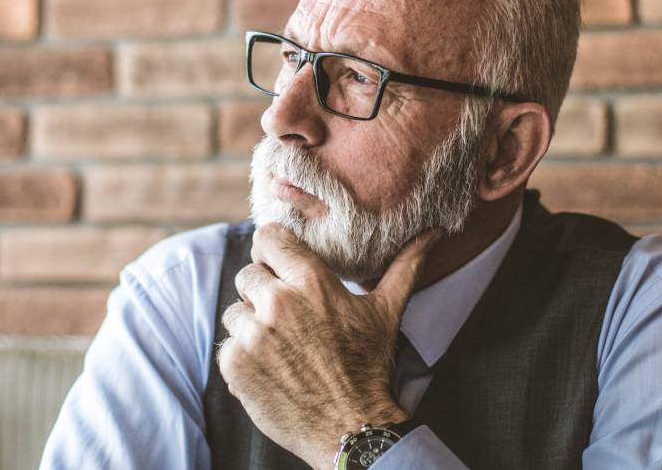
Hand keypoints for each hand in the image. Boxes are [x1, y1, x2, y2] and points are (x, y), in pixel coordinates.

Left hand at [218, 223, 437, 469]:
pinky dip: (243, 355)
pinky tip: (271, 368)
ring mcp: (253, 335)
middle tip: (287, 317)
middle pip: (249, 273)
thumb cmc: (369, 367)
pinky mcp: (235, 364)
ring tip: (281, 345)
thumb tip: (434, 233)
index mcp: (312, 283)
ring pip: (235, 310)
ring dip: (251, 324)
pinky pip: (227, 345)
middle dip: (264, 290)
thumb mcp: (387, 312)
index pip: (269, 238)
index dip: (272, 249)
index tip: (279, 263)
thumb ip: (405, 266)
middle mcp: (278, 303)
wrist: (350, 428)